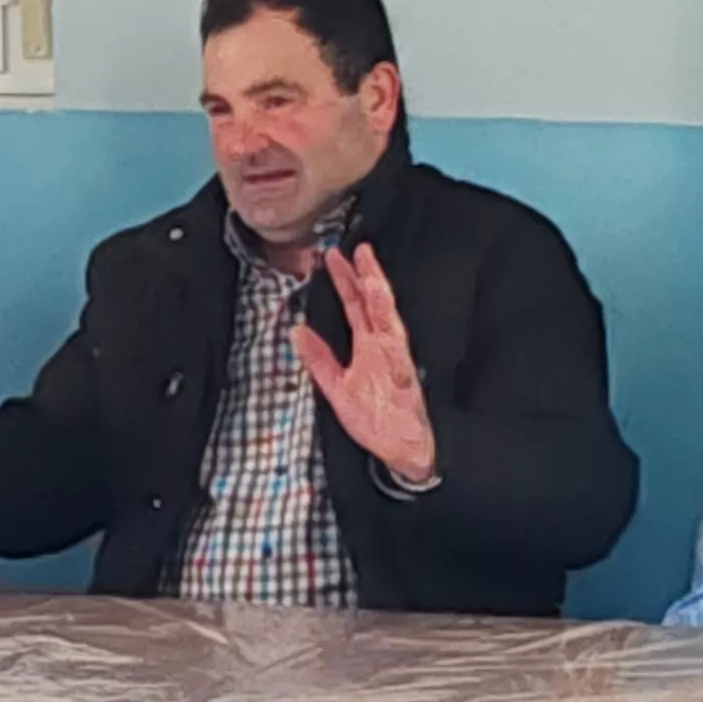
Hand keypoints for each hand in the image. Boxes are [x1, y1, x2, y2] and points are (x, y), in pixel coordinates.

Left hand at [296, 243, 436, 482]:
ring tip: (373, 281)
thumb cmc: (374, 417)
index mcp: (368, 346)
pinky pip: (400, 364)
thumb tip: (297, 331)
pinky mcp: (405, 385)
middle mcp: (384, 348)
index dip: (345, 280)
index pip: (354, 306)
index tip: (333, 255)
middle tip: (360, 251)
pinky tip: (390, 334)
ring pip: (391, 328)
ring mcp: (396, 364)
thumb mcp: (336, 386)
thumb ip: (319, 358)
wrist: (402, 451)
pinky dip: (395, 348)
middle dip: (368, 279)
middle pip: (375, 306)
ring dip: (383, 305)